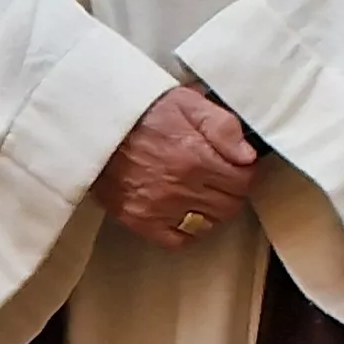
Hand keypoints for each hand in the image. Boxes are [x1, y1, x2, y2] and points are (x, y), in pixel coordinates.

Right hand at [95, 87, 258, 250]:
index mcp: (196, 157)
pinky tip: (186, 213)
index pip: (243, 181)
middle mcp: (180, 187)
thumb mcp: (187, 102)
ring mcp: (159, 208)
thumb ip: (223, 126)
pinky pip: (179, 240)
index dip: (246, 173)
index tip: (239, 166)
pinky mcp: (140, 221)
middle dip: (233, 192)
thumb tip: (248, 156)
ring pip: (208, 224)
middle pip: (229, 205)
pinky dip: (188, 230)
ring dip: (213, 211)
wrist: (95, 126)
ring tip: (204, 193)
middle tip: (223, 179)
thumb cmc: (144, 111)